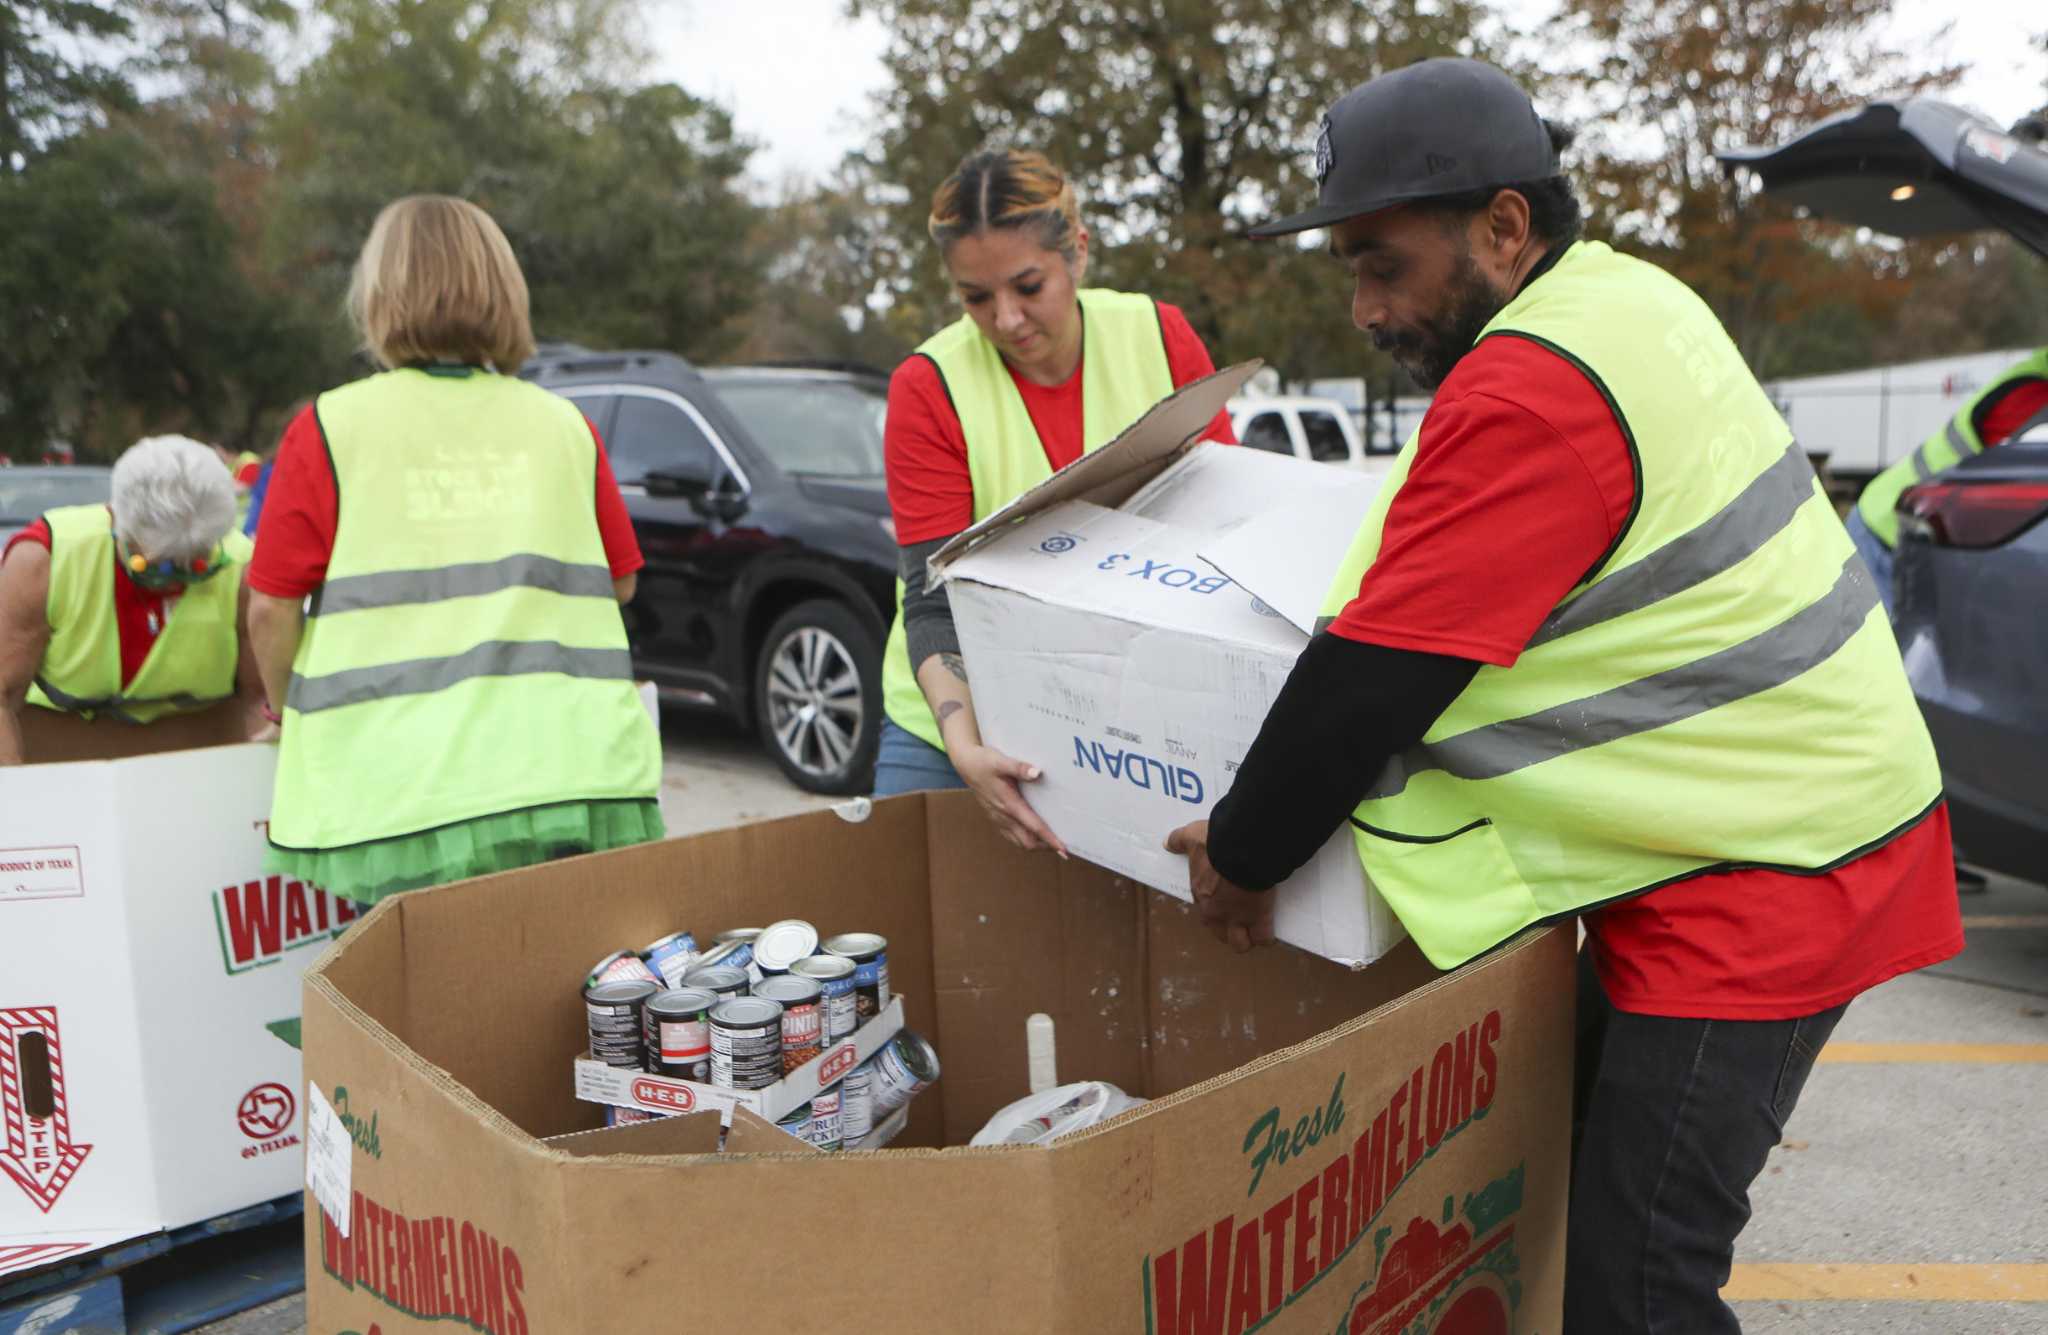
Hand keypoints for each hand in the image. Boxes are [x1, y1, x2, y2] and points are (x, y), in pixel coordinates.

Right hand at [951, 742, 1068, 856]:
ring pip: (1019, 842)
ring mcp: (998, 819)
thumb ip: (1019, 768)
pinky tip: (1033, 833)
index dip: (1049, 839)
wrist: (966, 765)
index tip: (1063, 849)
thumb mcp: (1001, 761)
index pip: (1033, 827)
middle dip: (1045, 846)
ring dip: (1036, 844)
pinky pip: (1011, 836)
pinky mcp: (995, 818)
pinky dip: (1025, 839)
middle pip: (1027, 842)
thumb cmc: (984, 762)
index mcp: (1009, 805)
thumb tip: (1037, 773)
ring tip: (1052, 842)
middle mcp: (1003, 816)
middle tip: (1063, 846)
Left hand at [1165, 820, 1275, 952]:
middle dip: (1229, 930)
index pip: (1206, 912)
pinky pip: (1264, 937)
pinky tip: (1271, 929)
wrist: (1241, 850)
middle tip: (1240, 919)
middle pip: (1220, 933)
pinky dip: (1268, 935)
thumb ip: (1179, 840)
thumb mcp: (1192, 837)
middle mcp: (1216, 912)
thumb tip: (1167, 843)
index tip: (1225, 900)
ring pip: (1240, 943)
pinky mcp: (1258, 918)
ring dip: (1247, 938)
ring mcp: (1237, 918)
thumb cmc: (1216, 844)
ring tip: (1256, 929)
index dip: (1216, 909)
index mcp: (1201, 894)